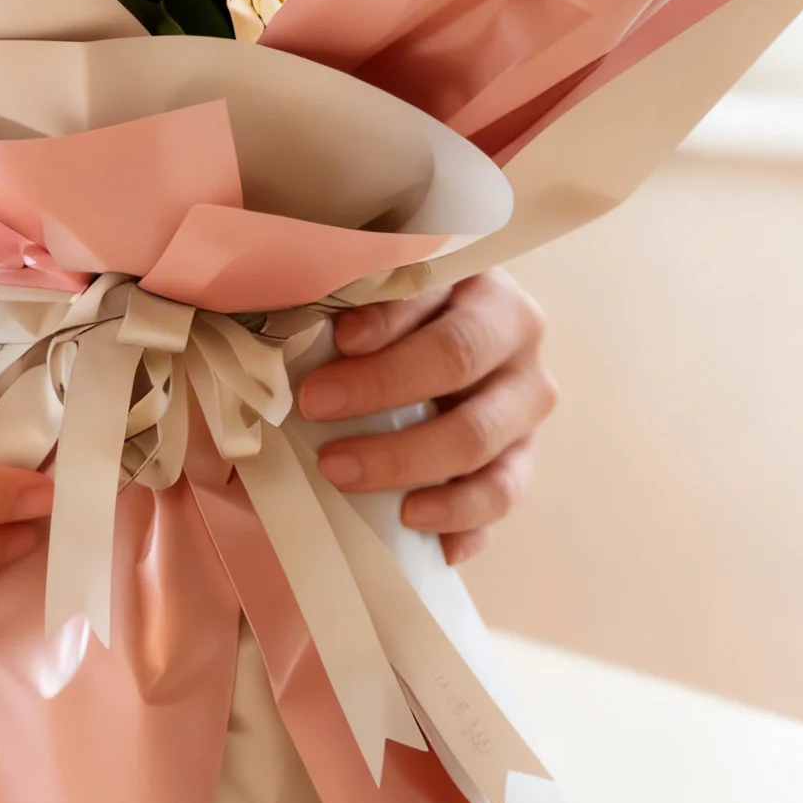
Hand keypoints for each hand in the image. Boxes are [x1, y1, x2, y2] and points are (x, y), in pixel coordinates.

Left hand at [295, 270, 555, 566]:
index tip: (335, 341)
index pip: (430, 292)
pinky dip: (456, 518)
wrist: (420, 365)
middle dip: (381, 386)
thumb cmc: (373, 325)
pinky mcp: (522, 459)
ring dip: (406, 460)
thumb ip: (332, 306)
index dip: (383, 319)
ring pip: (480, 436)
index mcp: (473, 277)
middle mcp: (514, 332)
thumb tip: (278, 336)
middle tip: (314, 407)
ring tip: (342, 474)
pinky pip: (500, 494)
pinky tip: (409, 525)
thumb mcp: (359, 300)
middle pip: (457, 358)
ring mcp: (524, 400)